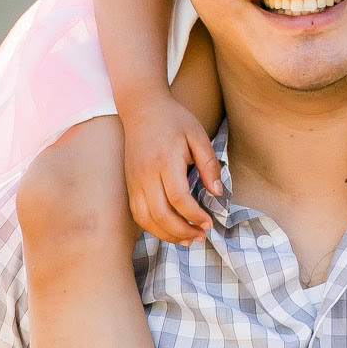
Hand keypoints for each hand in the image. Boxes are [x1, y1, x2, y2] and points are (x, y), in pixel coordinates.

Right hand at [119, 89, 221, 243]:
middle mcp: (145, 174)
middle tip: (201, 236)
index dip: (194, 215)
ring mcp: (134, 181)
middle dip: (182, 231)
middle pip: (160, 214)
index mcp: (165, 160)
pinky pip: (138, 214)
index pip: (178, 197)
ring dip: (166, 235)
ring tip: (187, 239)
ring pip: (146, 219)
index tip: (209, 223)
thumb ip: (209, 164)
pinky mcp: (129, 184)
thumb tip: (217, 192)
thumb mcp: (198, 135)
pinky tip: (169, 230)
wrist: (142, 108)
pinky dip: (153, 227)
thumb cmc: (174, 120)